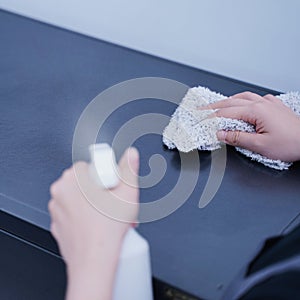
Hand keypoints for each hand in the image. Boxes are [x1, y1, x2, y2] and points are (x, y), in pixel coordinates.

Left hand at [48, 147, 139, 299]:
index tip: (111, 187)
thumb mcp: (126, 193)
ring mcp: (57, 211)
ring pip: (79, 198)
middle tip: (112, 201)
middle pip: (84, 182)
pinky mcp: (59, 225)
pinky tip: (98, 224)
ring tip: (107, 214)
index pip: (89, 166)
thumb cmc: (106, 230)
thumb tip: (131, 154)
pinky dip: (84, 216)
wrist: (94, 261)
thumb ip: (129, 168)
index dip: (104, 176)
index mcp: (72, 180)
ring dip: (93, 203)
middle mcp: (60, 193)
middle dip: (100, 190)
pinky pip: (73, 214)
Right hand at [208, 92, 299, 161]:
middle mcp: (261, 103)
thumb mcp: (260, 145)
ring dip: (227, 100)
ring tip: (217, 104)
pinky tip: (242, 102)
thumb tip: (220, 134)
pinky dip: (244, 99)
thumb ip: (238, 138)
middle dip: (214, 106)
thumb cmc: (291, 143)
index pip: (227, 113)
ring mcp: (269, 103)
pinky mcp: (275, 106)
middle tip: (202, 109)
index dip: (212, 118)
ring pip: (242, 97)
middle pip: (231, 102)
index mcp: (256, 111)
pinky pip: (255, 97)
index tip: (202, 121)